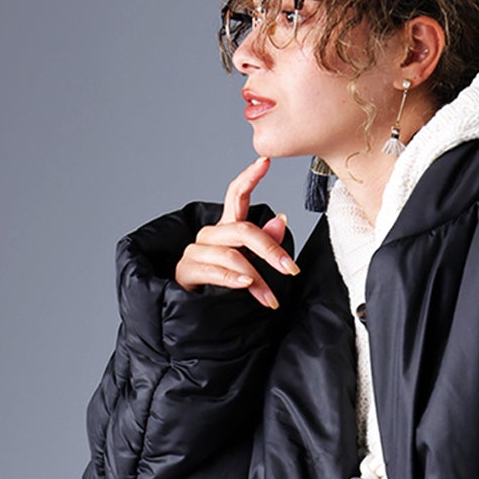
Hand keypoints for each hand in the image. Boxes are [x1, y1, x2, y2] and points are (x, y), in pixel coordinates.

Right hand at [173, 157, 298, 308]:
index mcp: (227, 229)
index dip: (250, 177)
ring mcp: (196, 251)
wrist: (200, 317)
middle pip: (242, 229)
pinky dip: (233, 279)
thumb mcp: (254, 265)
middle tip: (291, 269)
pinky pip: (214, 270)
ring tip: (271, 298)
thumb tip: (280, 219)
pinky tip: (246, 285)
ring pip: (231, 255)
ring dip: (256, 279)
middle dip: (270, 249)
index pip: (236, 195)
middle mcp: (210, 235)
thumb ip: (265, 243)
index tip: (266, 161)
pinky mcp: (187, 270)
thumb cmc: (229, 289)